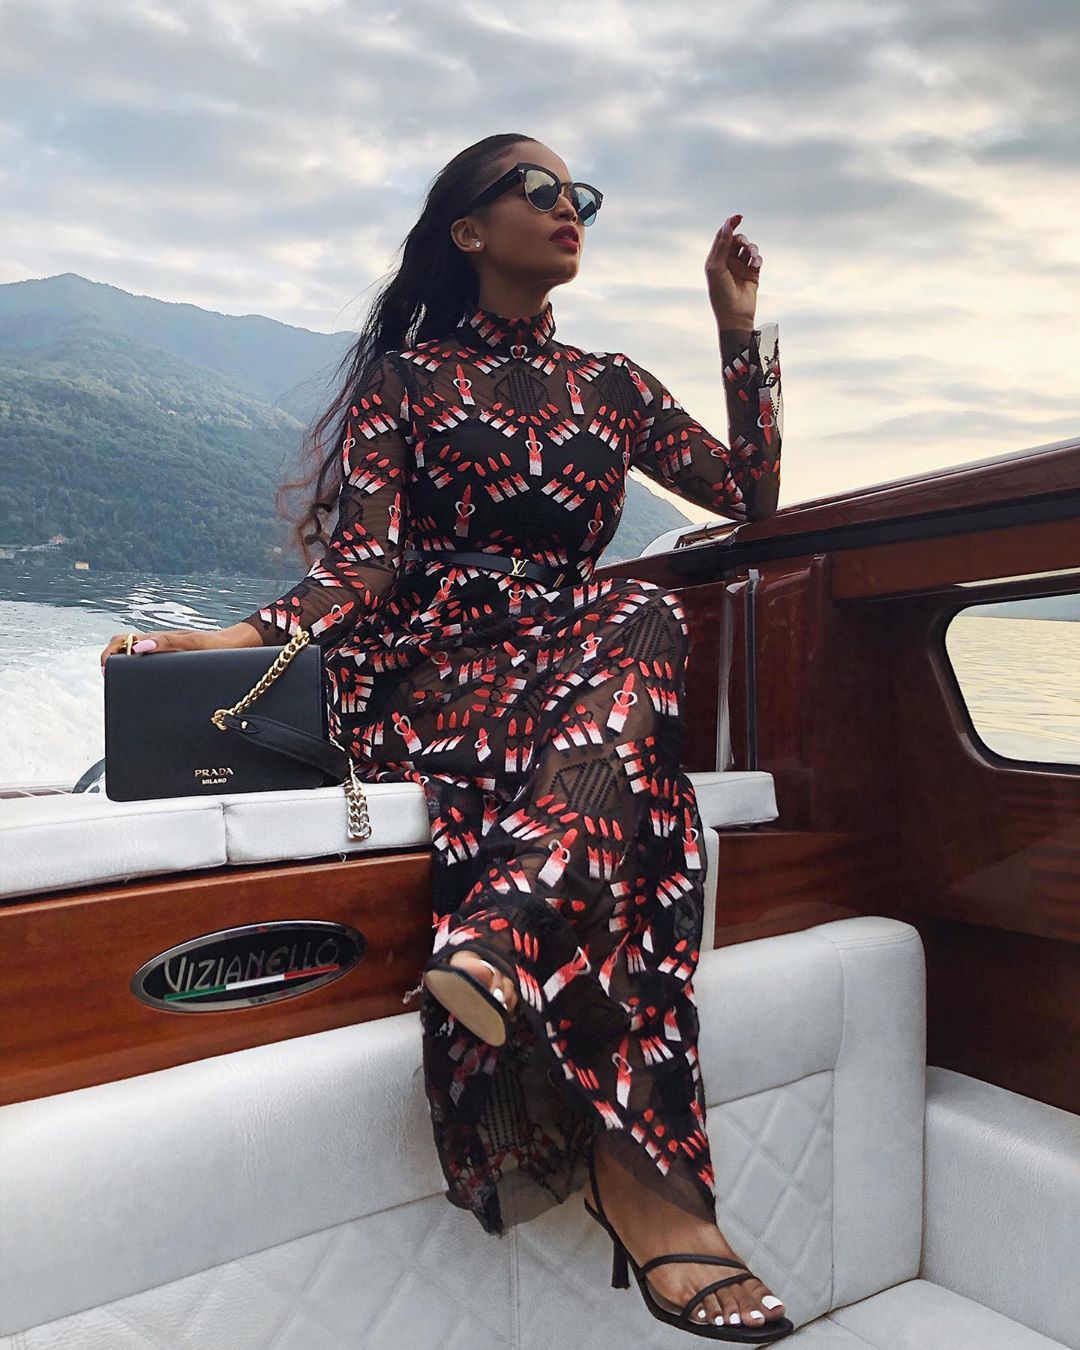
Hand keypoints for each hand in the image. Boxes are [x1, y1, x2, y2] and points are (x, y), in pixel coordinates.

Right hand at [99, 623, 257, 675]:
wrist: (237, 649)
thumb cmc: (217, 646)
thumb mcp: (194, 644)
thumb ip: (168, 643)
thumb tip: (140, 647)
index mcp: (158, 638)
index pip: (122, 641)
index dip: (109, 654)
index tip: (107, 671)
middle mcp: (158, 645)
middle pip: (124, 650)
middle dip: (111, 663)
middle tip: (111, 681)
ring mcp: (164, 655)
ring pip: (134, 659)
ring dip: (124, 670)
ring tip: (121, 686)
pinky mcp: (172, 665)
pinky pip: (149, 668)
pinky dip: (139, 675)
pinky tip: (141, 688)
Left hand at [706, 213, 761, 329]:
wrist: (734, 315)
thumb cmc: (720, 294)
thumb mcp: (717, 267)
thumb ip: (722, 245)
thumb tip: (727, 225)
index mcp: (715, 260)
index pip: (722, 237)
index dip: (729, 225)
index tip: (738, 217)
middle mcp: (728, 262)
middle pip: (736, 240)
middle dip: (741, 239)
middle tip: (743, 245)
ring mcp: (740, 268)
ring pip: (748, 249)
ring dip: (751, 248)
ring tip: (752, 256)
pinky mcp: (752, 274)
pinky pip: (757, 259)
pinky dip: (757, 259)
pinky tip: (755, 265)